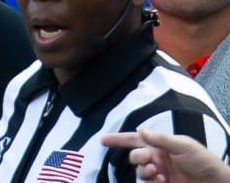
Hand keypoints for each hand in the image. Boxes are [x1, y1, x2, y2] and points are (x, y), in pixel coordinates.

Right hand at [102, 129, 229, 182]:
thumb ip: (161, 138)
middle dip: (138, 157)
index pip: (136, 139)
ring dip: (144, 171)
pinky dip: (150, 182)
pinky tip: (160, 180)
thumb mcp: (185, 145)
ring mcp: (160, 174)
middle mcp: (158, 158)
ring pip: (139, 172)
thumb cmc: (205, 162)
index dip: (119, 139)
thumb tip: (141, 130)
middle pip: (136, 156)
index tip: (104, 141)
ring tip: (156, 173)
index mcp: (162, 145)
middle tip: (148, 161)